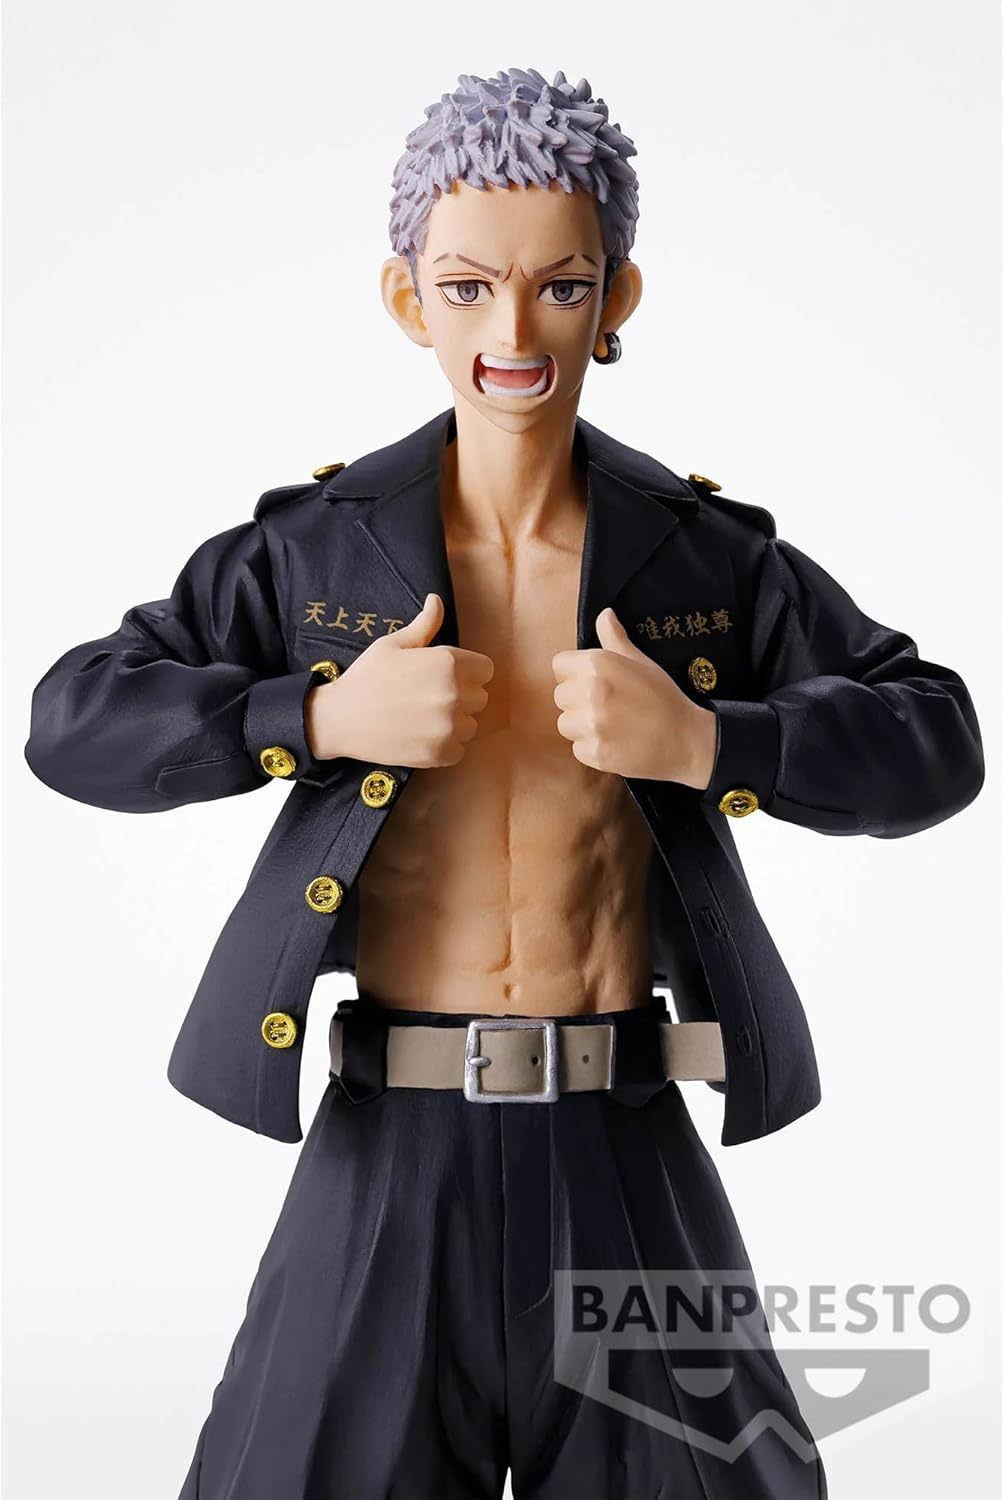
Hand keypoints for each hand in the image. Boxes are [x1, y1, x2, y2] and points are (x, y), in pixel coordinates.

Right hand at [305, 593, 492, 766]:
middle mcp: (455, 694)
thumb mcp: (393, 644)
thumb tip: (436, 600)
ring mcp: (449, 727)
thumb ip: (424, 625)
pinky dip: (444, 746)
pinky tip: (420, 736)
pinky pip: (459, 749)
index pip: (485, 670)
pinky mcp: (441, 754)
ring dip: (454, 723)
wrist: (339, 719)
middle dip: (461, 696)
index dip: (467, 672)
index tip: (444, 677)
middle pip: (480, 697)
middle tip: (427, 698)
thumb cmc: (366, 677)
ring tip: (423, 718)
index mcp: (447, 663)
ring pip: (471, 725)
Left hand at [551, 606, 717, 787]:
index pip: (560, 665)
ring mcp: (591, 724)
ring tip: (610, 724)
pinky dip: (591, 749)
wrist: (685, 739)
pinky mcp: (594, 752)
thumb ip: (615, 638)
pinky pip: (577, 749)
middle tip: (607, 705)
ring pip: (565, 723)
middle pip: (560, 695)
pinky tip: (614, 742)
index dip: (575, 673)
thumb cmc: (663, 697)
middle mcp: (590, 691)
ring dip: (582, 726)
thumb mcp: (641, 661)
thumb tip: (604, 614)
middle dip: (577, 701)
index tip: (593, 681)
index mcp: (598, 664)